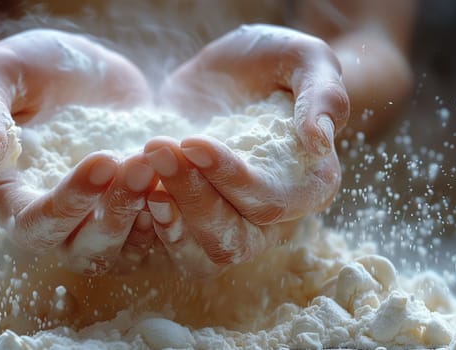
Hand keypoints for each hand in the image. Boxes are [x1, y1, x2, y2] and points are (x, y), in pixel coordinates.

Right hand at [0, 29, 157, 274]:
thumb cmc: (29, 67)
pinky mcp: (129, 212)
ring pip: (121, 250)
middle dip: (114, 213)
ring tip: (163, 169)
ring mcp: (92, 220)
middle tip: (141, 166)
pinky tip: (184, 181)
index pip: (33, 224)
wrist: (82, 70)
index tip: (103, 160)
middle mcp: (49, 221)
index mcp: (5, 196)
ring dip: (145, 217)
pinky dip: (170, 216)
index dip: (68, 202)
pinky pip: (154, 235)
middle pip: (81, 249)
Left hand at [149, 25, 349, 277]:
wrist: (229, 72)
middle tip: (158, 149)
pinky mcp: (193, 219)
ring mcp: (230, 223)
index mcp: (309, 185)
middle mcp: (272, 218)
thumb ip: (323, 93)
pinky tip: (131, 187)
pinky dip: (150, 226)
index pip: (273, 203)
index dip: (233, 180)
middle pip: (234, 239)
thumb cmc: (274, 63)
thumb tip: (319, 141)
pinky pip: (172, 248)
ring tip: (143, 168)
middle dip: (193, 197)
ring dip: (169, 217)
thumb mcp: (303, 58)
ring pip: (202, 254)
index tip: (194, 142)